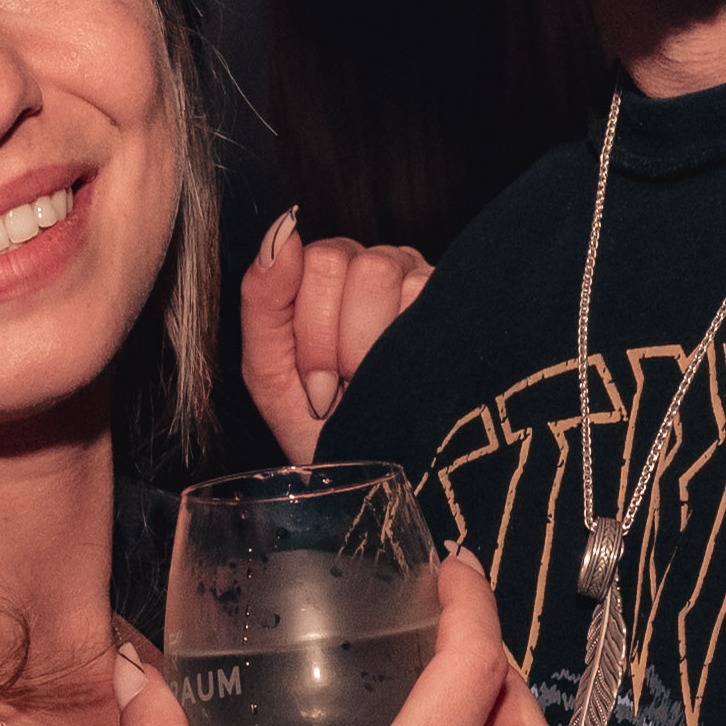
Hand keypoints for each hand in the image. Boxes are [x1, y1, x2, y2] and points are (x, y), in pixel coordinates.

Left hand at [237, 208, 432, 467]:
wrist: (381, 492)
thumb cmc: (328, 433)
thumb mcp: (273, 375)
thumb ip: (263, 300)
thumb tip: (278, 233)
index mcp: (327, 278)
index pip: (311, 259)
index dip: (310, 328)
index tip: (316, 385)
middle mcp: (377, 268)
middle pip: (341, 261)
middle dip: (331, 341)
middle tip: (344, 391)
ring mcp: (423, 281)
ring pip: (382, 274)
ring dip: (370, 348)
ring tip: (377, 389)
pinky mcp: (461, 305)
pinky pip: (427, 295)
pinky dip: (410, 351)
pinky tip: (411, 382)